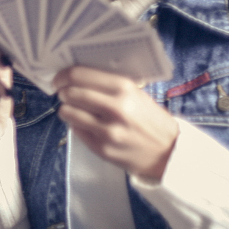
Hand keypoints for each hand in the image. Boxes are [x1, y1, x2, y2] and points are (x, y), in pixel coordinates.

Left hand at [52, 66, 178, 179]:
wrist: (169, 153)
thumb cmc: (150, 120)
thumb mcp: (137, 95)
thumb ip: (109, 85)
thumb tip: (77, 77)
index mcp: (125, 88)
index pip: (80, 75)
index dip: (63, 75)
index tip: (59, 79)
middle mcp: (116, 108)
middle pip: (71, 93)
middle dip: (62, 92)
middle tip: (63, 93)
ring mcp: (108, 130)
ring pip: (68, 112)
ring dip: (65, 108)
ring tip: (72, 108)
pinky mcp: (102, 148)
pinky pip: (75, 130)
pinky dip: (75, 124)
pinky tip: (84, 123)